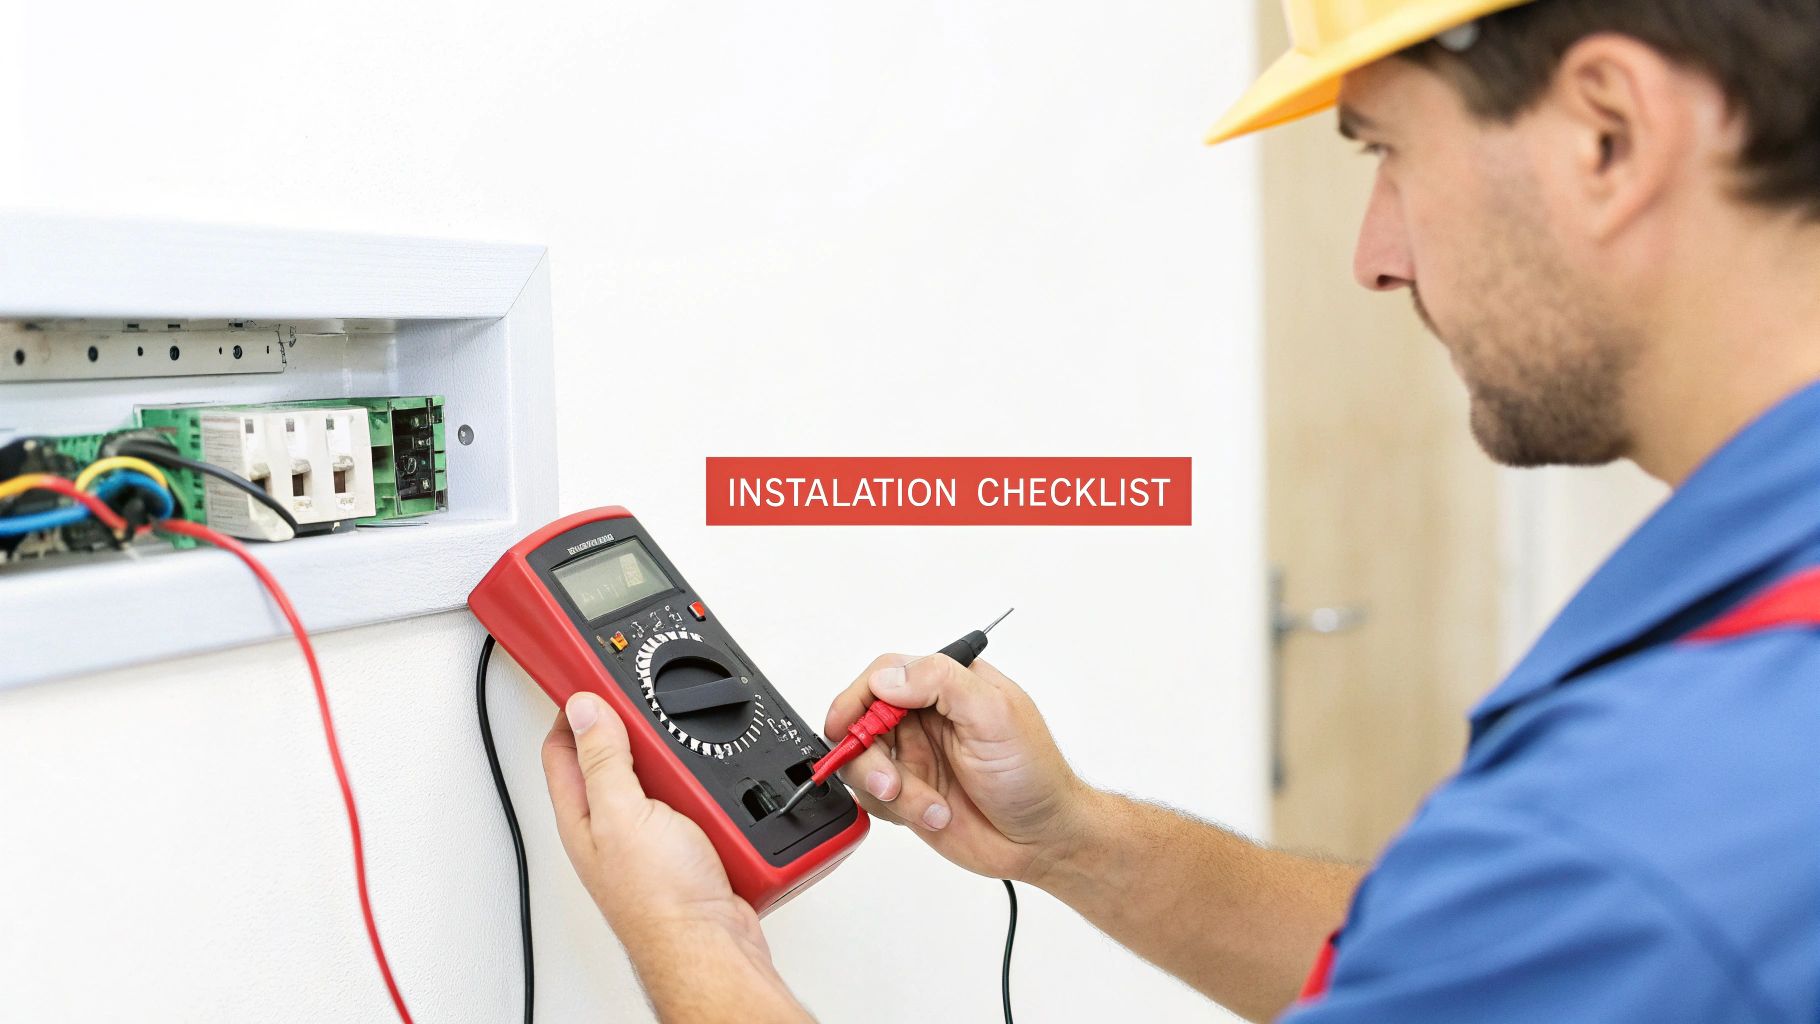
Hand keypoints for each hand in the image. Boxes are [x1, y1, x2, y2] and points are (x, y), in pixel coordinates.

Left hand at [541, 692, 767, 956]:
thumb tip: (582, 707)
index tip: (586, 673)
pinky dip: (713, 789)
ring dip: (680, 760)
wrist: (714, 947)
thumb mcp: (623, 815)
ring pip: (662, 774)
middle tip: (652, 707)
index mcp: (583, 814)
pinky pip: (701, 798)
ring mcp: (654, 834)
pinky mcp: (693, 843)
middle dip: (634, 728)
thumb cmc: (662, 903)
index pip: (562, 746)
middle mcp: (613, 824)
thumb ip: (602, 760)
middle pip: (617, 753)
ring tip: (692, 757)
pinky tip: (720, 790)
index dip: (569, 706)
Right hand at [825, 654, 1092, 883]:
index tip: (846, 726)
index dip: (857, 699)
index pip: (885, 675)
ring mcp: (915, 757)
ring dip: (888, 789)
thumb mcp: (995, 714)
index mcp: (947, 686)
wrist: (1042, 839)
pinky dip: (898, 810)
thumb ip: (941, 684)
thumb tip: (888, 678)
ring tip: (927, 805)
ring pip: (863, 763)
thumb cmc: (1033, 774)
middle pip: (862, 721)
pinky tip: (935, 814)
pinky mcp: (909, 794)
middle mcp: (925, 718)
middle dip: (867, 755)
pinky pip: (874, 799)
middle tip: (891, 782)